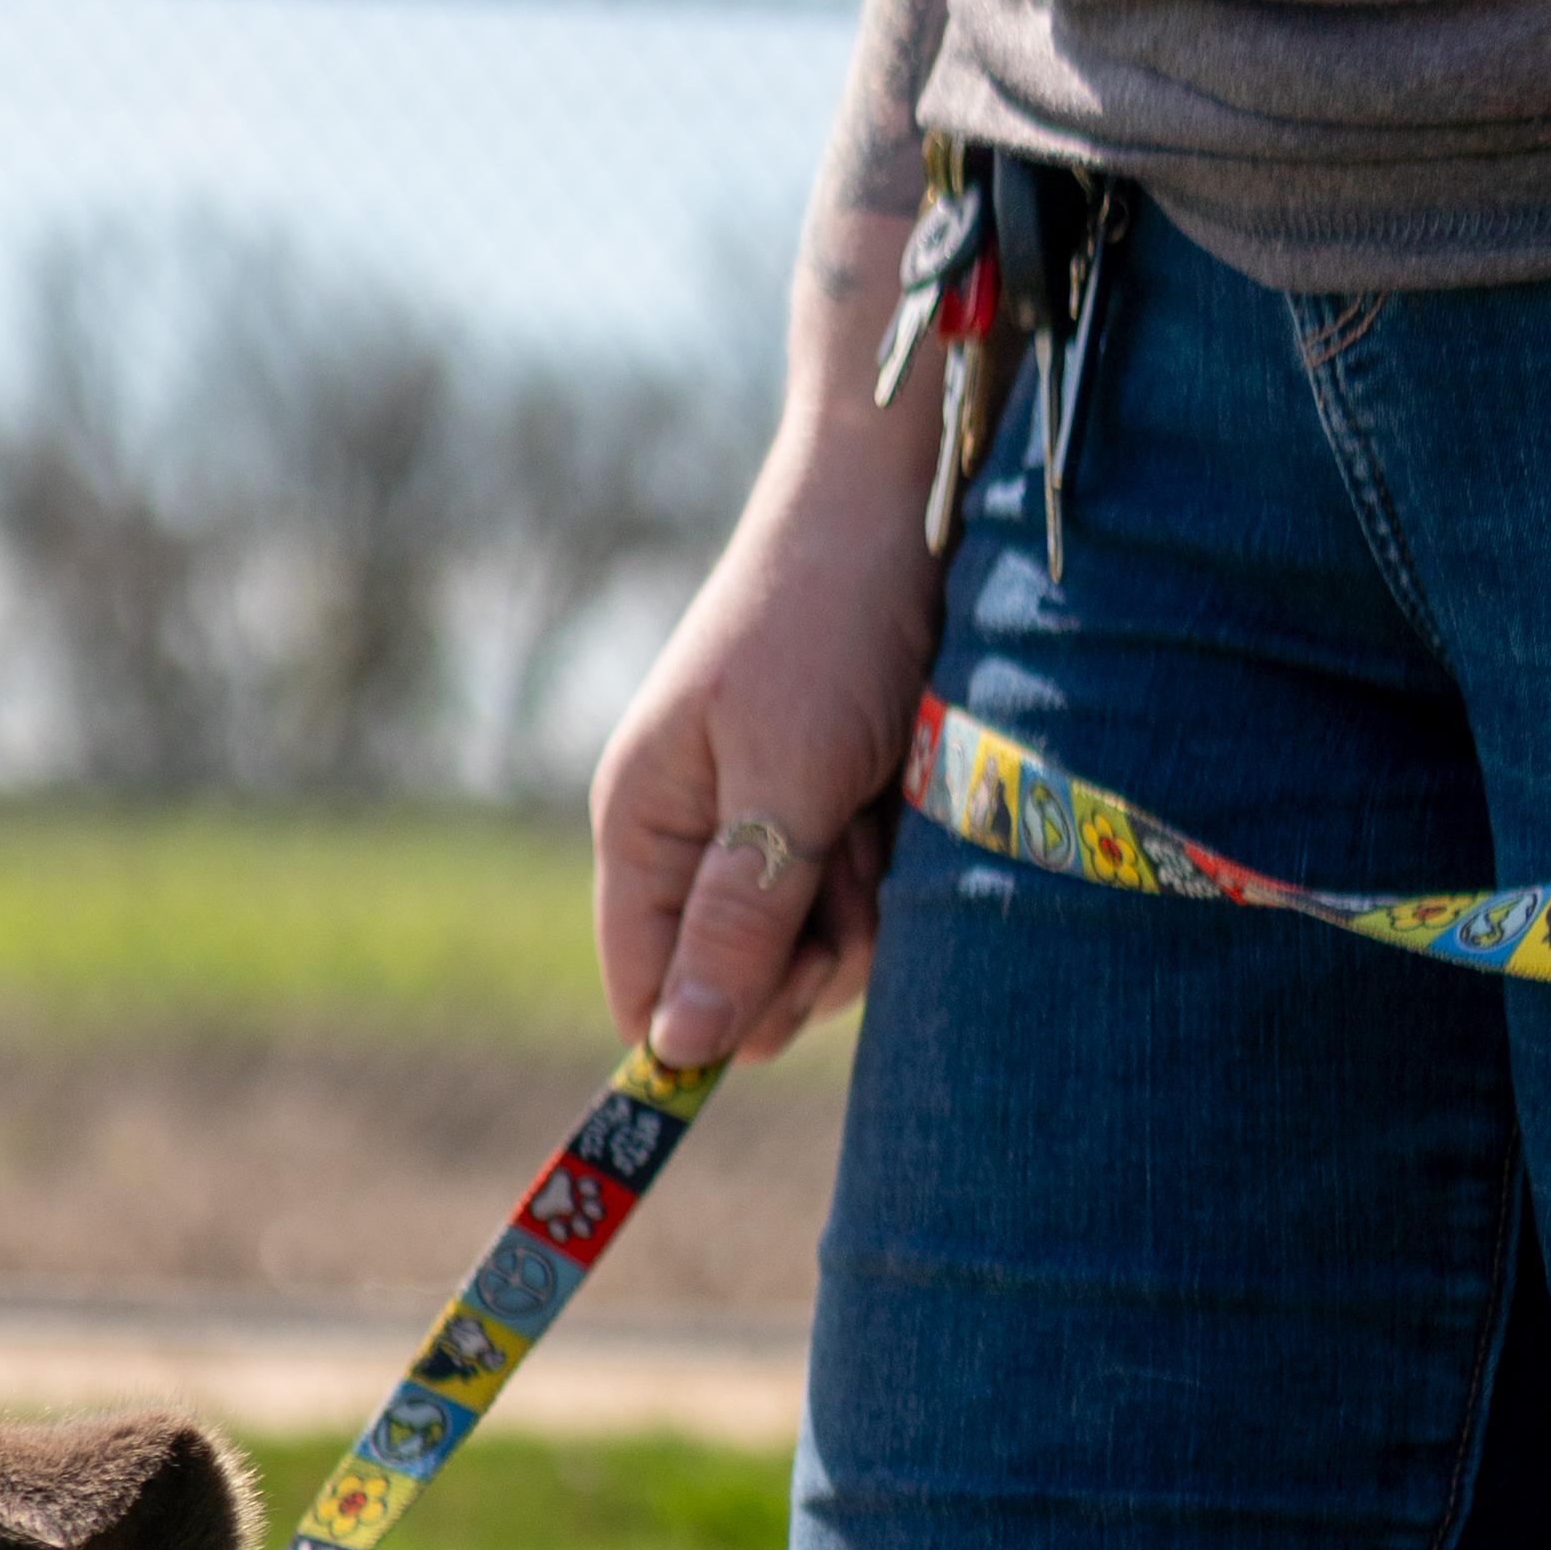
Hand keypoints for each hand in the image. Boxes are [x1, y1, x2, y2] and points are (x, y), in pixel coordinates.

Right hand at [590, 206, 949, 1068]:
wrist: (907, 501)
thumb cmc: (831, 621)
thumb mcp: (786, 779)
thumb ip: (736, 918)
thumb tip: (676, 1048)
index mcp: (643, 825)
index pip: (645, 989)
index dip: (709, 1020)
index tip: (787, 994)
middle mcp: (692, 840)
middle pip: (737, 990)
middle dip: (806, 955)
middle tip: (847, 864)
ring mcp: (764, 831)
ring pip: (810, 957)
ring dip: (861, 911)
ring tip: (879, 810)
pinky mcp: (829, 818)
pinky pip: (858, 906)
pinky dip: (890, 872)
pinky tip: (899, 800)